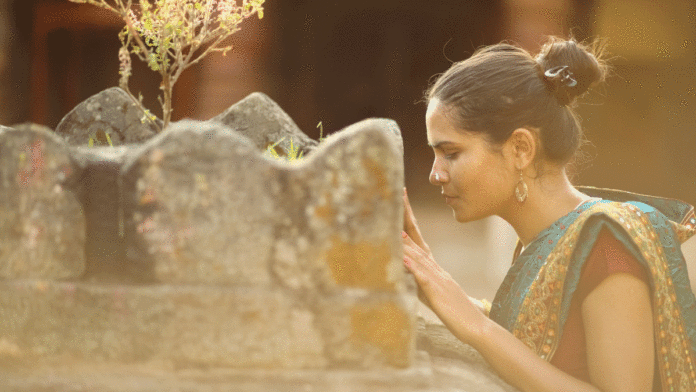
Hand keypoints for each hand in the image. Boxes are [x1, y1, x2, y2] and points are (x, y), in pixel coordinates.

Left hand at [401, 188, 487, 341]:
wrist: (476, 325)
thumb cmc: (454, 310)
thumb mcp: (431, 292)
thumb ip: (419, 278)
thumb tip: (405, 268)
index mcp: (433, 267)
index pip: (418, 238)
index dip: (409, 219)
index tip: (401, 199)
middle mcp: (435, 268)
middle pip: (417, 239)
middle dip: (406, 218)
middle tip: (397, 196)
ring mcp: (438, 279)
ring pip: (419, 256)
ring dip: (406, 241)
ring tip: (394, 226)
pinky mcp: (437, 293)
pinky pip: (424, 279)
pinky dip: (413, 269)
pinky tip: (403, 260)